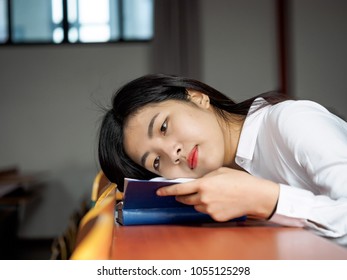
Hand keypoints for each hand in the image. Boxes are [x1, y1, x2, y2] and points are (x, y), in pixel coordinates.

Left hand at [157, 167, 278, 220]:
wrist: (255, 196)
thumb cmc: (239, 181)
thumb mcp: (220, 172)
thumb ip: (204, 177)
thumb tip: (196, 181)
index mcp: (203, 184)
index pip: (179, 189)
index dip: (167, 191)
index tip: (159, 192)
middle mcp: (203, 198)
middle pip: (184, 199)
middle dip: (182, 196)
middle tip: (187, 192)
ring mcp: (209, 209)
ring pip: (195, 206)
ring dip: (197, 201)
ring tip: (212, 195)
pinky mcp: (215, 217)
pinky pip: (206, 212)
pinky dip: (208, 207)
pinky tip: (219, 201)